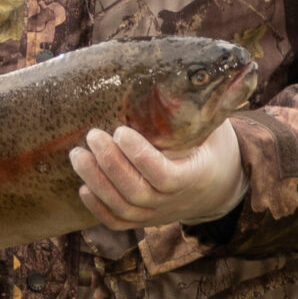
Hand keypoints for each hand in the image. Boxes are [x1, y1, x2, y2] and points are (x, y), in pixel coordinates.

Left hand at [69, 119, 245, 232]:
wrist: (220, 188)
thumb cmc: (213, 149)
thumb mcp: (214, 129)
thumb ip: (200, 111)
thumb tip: (188, 76)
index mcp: (194, 176)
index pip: (163, 174)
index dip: (139, 156)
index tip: (121, 130)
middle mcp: (174, 201)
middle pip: (136, 192)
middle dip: (109, 164)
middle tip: (92, 136)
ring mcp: (158, 214)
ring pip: (122, 208)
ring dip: (96, 182)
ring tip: (78, 155)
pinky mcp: (145, 219)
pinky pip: (118, 222)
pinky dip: (97, 208)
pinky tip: (82, 187)